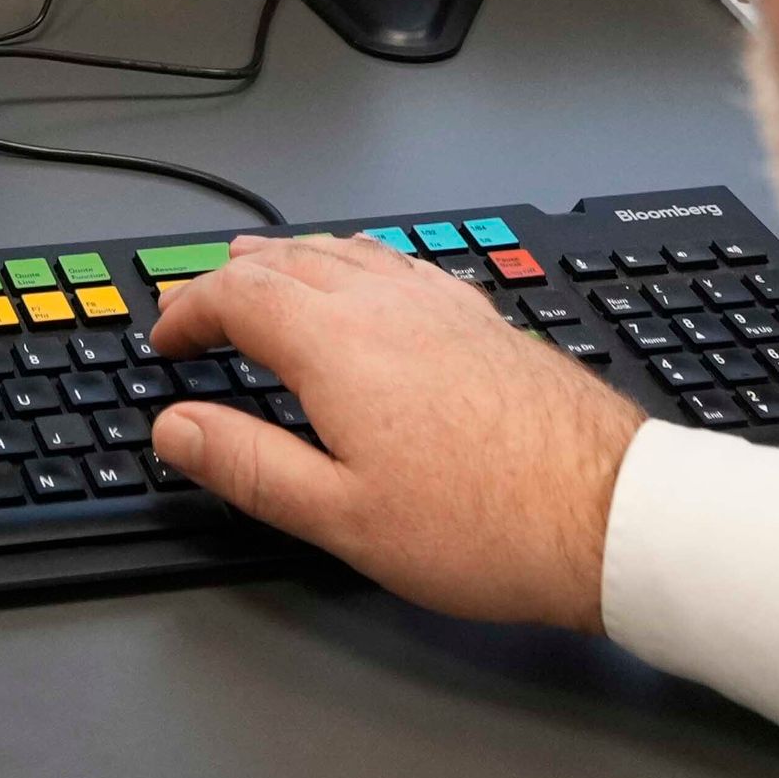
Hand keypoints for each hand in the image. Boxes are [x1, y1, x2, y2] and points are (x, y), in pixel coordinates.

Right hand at [147, 232, 645, 630]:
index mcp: (337, 345)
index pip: (235, 294)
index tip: (167, 340)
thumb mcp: (342, 516)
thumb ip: (248, 465)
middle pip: (285, 260)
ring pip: (343, 250)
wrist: (611, 516)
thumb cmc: (485, 527)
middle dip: (228, 276)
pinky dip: (353, 260)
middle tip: (199, 304)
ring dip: (288, 257)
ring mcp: (439, 306)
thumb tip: (175, 428)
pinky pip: (397, 262)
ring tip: (263, 266)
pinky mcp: (482, 319)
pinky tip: (365, 278)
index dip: (186, 310)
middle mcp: (384, 306)